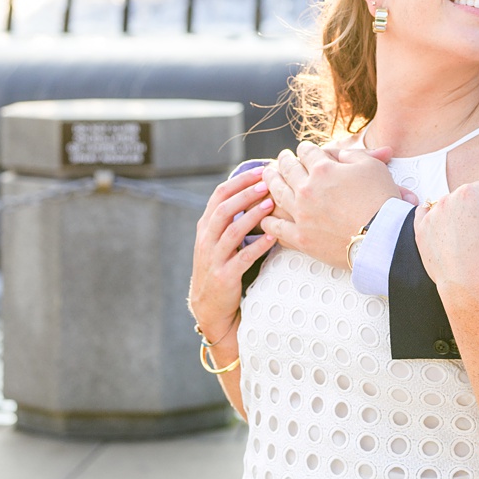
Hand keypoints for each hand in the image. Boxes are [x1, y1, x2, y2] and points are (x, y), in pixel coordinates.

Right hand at [188, 162, 273, 356]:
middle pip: (224, 209)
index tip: (261, 171)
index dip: (240, 181)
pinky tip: (272, 237)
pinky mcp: (224, 277)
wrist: (209, 307)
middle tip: (267, 182)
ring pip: (231, 231)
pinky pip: (242, 258)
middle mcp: (206, 239)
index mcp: (205, 227)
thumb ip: (230, 220)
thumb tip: (255, 193)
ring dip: (252, 216)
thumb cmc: (220, 269)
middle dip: (246, 193)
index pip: (219, 195)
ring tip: (271, 204)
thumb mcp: (218, 242)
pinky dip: (257, 246)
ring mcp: (213, 258)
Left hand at [261, 139, 400, 268]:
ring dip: (270, 181)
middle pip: (287, 169)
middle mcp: (307, 189)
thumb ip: (352, 155)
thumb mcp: (372, 167)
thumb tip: (337, 153)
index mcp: (323, 169)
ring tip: (267, 175)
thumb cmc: (381, 201)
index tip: (305, 150)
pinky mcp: (301, 237)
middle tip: (282, 158)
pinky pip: (277, 227)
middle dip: (284, 160)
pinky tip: (264, 215)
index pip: (307, 152)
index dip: (306, 149)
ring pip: (277, 193)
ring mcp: (301, 214)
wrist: (384, 238)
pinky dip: (268, 220)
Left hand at [412, 180, 478, 298]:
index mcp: (469, 194)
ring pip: (449, 205)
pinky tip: (446, 231)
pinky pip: (426, 214)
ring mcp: (431, 214)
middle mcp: (447, 199)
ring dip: (459, 214)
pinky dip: (436, 219)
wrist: (465, 283)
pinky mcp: (420, 229)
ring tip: (468, 235)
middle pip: (468, 195)